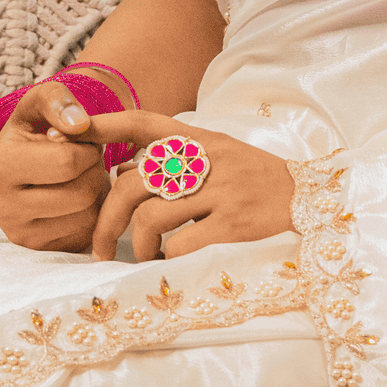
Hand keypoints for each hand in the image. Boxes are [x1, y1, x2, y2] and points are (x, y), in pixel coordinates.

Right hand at [0, 81, 110, 251]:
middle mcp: (5, 208)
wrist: (23, 164)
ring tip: (78, 178)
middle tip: (82, 162)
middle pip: (82, 194)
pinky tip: (76, 200)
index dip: (87, 149)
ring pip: (89, 217)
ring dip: (96, 193)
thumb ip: (58, 100)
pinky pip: (88, 235)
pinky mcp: (42, 250)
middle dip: (93, 172)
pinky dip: (93, 215)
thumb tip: (80, 125)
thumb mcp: (40, 103)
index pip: (68, 162)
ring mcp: (22, 235)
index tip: (78, 142)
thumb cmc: (35, 130)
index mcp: (1, 166)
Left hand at [86, 112, 296, 261]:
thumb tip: (120, 172)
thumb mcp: (220, 157)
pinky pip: (180, 245)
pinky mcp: (235, 225)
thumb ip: (176, 161)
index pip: (143, 123)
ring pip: (152, 217)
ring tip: (146, 256)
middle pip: (133, 184)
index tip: (70, 132)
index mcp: (201, 140)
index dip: (104, 126)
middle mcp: (208, 160)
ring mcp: (222, 192)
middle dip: (107, 219)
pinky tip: (174, 262)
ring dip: (139, 245)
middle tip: (99, 246)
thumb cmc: (259, 182)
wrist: (315, 200)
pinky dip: (168, 259)